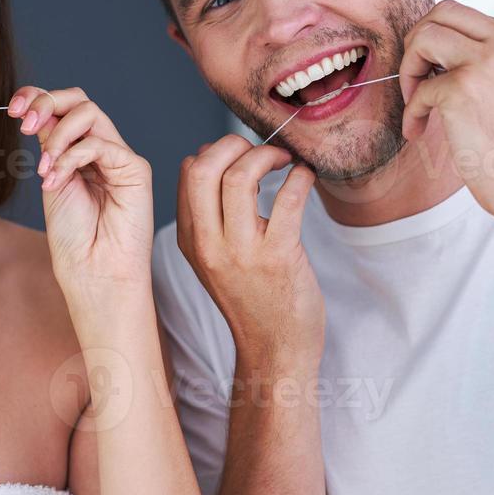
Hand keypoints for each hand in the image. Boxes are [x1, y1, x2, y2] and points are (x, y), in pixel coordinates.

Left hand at [9, 86, 153, 293]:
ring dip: (58, 133)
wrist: (94, 273)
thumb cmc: (75, 238)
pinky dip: (70, 158)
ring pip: (90, 112)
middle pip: (79, 99)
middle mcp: (102, 150)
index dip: (38, 98)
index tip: (13, 110)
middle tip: (25, 124)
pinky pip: (99, 144)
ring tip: (45, 167)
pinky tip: (57, 180)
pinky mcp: (135, 169)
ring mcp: (120, 157)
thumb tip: (37, 112)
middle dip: (46, 102)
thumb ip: (50, 146)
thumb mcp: (52, 181)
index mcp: (80, 153)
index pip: (63, 109)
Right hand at [176, 135, 323, 373]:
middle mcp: (209, 244)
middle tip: (261, 149)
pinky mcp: (279, 257)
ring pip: (241, 176)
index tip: (241, 153)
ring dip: (268, 155)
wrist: (275, 351)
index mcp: (191, 240)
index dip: (216, 150)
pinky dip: (300, 177)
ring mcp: (242, 252)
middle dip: (234, 143)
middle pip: (203, 168)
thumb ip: (210, 216)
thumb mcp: (215, 259)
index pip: (187, 173)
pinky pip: (288, 198)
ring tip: (285, 160)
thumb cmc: (253, 300)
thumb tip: (213, 158)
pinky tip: (306, 178)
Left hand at [399, 0, 493, 225]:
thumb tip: (432, 38)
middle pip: (442, 12)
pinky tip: (418, 132)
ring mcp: (487, 63)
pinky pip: (418, 88)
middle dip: (417, 43)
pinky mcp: (461, 89)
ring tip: (416, 103)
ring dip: (409, 69)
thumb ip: (486, 57)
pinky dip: (411, 111)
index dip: (436, 38)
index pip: (463, 13)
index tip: (432, 72)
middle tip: (416, 80)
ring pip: (424, 37)